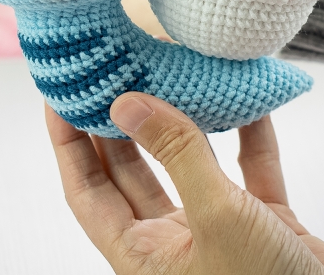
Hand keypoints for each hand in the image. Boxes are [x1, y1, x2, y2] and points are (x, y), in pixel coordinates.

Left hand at [46, 96, 323, 274]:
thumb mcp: (219, 218)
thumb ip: (177, 155)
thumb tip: (127, 103)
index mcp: (144, 255)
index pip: (87, 190)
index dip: (68, 142)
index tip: (59, 93)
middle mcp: (174, 242)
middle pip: (131, 170)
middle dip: (121, 119)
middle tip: (114, 68)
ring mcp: (219, 229)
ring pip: (187, 162)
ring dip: (185, 119)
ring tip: (172, 69)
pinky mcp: (265, 221)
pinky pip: (249, 166)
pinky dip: (249, 133)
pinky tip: (249, 97)